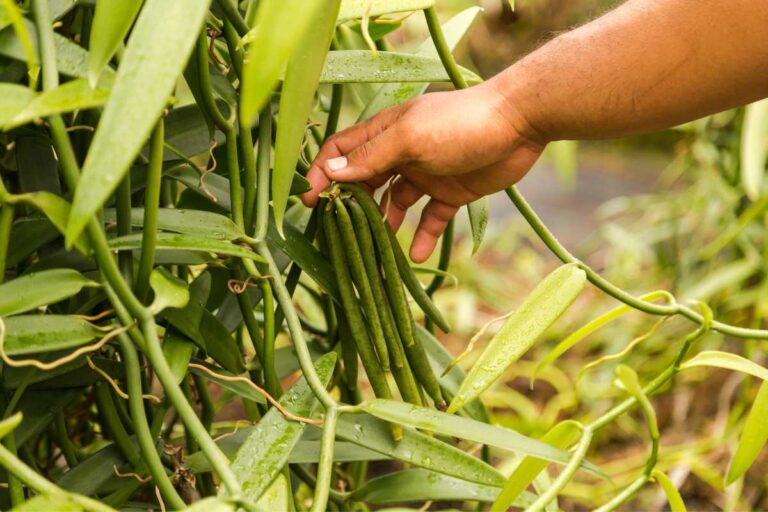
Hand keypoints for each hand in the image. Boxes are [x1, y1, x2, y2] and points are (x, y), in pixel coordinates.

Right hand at [302, 79, 545, 262]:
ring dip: (383, 224)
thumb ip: (371, 157)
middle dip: (350, 204)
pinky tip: (416, 257)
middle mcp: (401, 153)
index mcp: (386, 133)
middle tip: (339, 231)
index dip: (324, 172)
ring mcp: (426, 174)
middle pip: (365, 180)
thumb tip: (331, 173)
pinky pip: (429, 218)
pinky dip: (422, 236)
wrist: (520, 124)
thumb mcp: (410, 139)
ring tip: (374, 249)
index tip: (309, 199)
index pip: (343, 151)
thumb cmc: (460, 123)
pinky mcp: (450, 192)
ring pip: (394, 203)